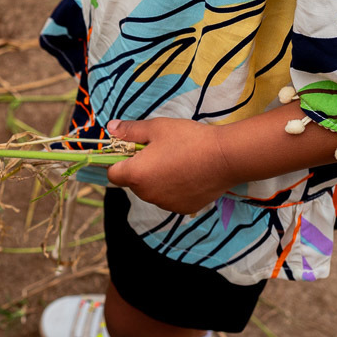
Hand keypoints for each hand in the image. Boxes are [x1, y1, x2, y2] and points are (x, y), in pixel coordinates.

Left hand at [105, 118, 235, 215]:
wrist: (226, 158)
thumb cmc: (189, 139)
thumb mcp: (156, 128)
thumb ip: (130, 130)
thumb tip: (110, 128)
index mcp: (136, 175)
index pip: (113, 174)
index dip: (118, 161)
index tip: (131, 151)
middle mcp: (147, 194)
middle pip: (133, 183)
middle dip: (140, 169)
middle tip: (159, 152)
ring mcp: (165, 204)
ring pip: (151, 191)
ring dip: (156, 180)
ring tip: (177, 162)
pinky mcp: (182, 209)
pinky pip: (169, 198)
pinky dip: (173, 189)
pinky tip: (188, 174)